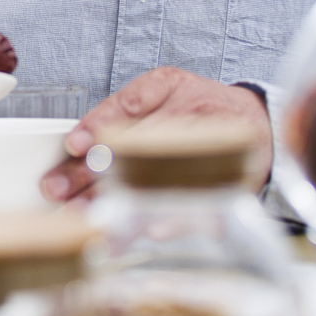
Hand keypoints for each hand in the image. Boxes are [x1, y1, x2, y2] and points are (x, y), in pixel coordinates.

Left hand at [42, 67, 270, 201]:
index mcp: (173, 88)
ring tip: (87, 213)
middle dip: (93, 171)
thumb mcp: (165, 85)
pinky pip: (202, 203)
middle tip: (58, 188)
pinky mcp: (229, 182)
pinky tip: (151, 229)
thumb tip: (80, 140)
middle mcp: (194, 115)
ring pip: (163, 176)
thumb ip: (125, 105)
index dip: (100, 125)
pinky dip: (177, 219)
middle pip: (139, 145)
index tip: (74, 145)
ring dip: (122, 197)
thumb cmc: (200, 105)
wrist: (257, 122)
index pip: (130, 105)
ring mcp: (213, 150)